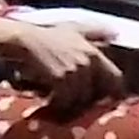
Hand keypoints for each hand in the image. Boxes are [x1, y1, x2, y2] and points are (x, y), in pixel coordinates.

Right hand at [0, 20, 116, 100]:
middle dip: (86, 103)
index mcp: (94, 53)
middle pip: (95, 93)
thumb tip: (114, 32)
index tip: (104, 101)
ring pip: (79, 99)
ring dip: (69, 107)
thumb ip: (95, 32)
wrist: (23, 40)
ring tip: (60, 109)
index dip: (111, 93)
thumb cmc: (47, 35)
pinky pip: (64, 101)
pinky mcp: (59, 79)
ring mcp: (74, 71)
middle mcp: (87, 62)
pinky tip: (50, 105)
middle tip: (76, 108)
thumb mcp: (74, 29)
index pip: (115, 79)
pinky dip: (57, 106)